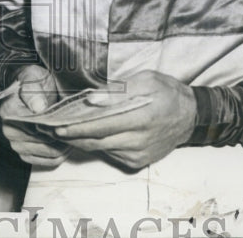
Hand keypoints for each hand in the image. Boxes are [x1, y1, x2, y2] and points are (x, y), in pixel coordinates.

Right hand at [0, 65, 69, 168]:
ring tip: (72, 134)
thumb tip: (38, 107)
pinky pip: (47, 161)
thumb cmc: (33, 82)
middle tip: (73, 127)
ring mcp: (17, 144)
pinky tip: (67, 144)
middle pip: (42, 141)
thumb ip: (33, 90)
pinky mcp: (27, 154)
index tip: (63, 119)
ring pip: (48, 153)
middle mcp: (9, 130)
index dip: (52, 124)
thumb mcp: (33, 77)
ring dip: (63, 146)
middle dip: (60, 136)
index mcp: (9, 112)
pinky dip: (61, 155)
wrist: (33, 89)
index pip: (34, 126)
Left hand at [53, 70, 196, 169]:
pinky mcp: (139, 161)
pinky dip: (97, 145)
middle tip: (52, 130)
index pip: (101, 126)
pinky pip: (111, 153)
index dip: (77, 128)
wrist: (190, 116)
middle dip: (72, 137)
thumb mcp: (145, 80)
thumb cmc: (166, 92)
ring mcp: (139, 154)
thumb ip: (117, 91)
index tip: (57, 127)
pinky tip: (86, 136)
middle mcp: (139, 141)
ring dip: (82, 141)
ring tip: (63, 131)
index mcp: (141, 118)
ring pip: (102, 149)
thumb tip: (91, 99)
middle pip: (97, 142)